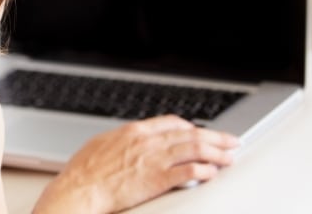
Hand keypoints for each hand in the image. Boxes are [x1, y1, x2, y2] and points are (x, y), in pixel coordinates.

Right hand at [33, 115, 239, 213]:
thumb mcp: (102, 144)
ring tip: (229, 157)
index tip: (200, 132)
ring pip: (195, 150)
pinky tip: (212, 173)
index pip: (172, 122)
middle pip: (190, 134)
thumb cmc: (84, 170)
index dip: (191, 127)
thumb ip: (122, 141)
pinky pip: (188, 171)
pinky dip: (204, 170)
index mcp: (134, 131)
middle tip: (231, 141)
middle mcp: (148, 141)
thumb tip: (130, 141)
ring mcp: (154, 159)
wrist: (80, 188)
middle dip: (215, 137)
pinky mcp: (157, 179)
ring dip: (216, 153)